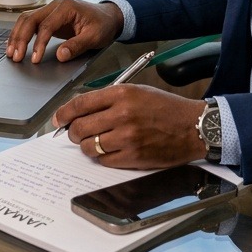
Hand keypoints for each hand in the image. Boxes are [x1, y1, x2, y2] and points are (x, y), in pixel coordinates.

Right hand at [5, 0, 122, 62]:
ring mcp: (50, 10)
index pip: (46, 25)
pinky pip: (30, 23)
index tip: (35, 59)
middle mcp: (55, 6)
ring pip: (26, 19)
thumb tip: (60, 55)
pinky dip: (21, 33)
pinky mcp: (48, 17)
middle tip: (15, 56)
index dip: (38, 43)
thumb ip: (77, 46)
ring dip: (17, 35)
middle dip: (20, 38)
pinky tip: (15, 44)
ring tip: (11, 52)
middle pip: (30, 19)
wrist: (108, 16)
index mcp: (66, 8)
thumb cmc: (103, 25)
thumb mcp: (94, 37)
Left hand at [54, 85, 206, 168]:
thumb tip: (80, 111)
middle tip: (75, 132)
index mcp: (121, 94)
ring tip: (94, 142)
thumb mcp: (137, 91)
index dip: (63, 113)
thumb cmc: (166, 108)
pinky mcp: (133, 156)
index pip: (80, 104)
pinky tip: (109, 150)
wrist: (194, 127)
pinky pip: (104, 160)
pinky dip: (101, 157)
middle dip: (73, 131)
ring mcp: (127, 137)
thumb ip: (108, 99)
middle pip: (80, 127)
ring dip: (86, 145)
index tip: (58, 119)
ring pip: (89, 145)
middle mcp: (122, 114)